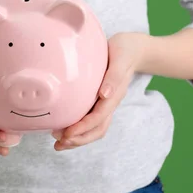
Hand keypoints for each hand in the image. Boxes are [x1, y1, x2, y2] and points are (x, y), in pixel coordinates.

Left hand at [52, 32, 148, 150]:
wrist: (135, 49)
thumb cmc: (126, 50)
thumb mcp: (120, 58)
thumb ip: (114, 76)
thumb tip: (104, 94)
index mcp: (114, 95)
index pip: (98, 118)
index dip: (82, 128)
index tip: (66, 134)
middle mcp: (110, 102)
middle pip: (97, 129)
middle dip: (78, 140)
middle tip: (58, 143)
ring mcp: (106, 103)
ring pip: (94, 128)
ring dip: (77, 139)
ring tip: (58, 143)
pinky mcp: (100, 100)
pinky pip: (91, 120)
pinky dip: (78, 129)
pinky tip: (65, 129)